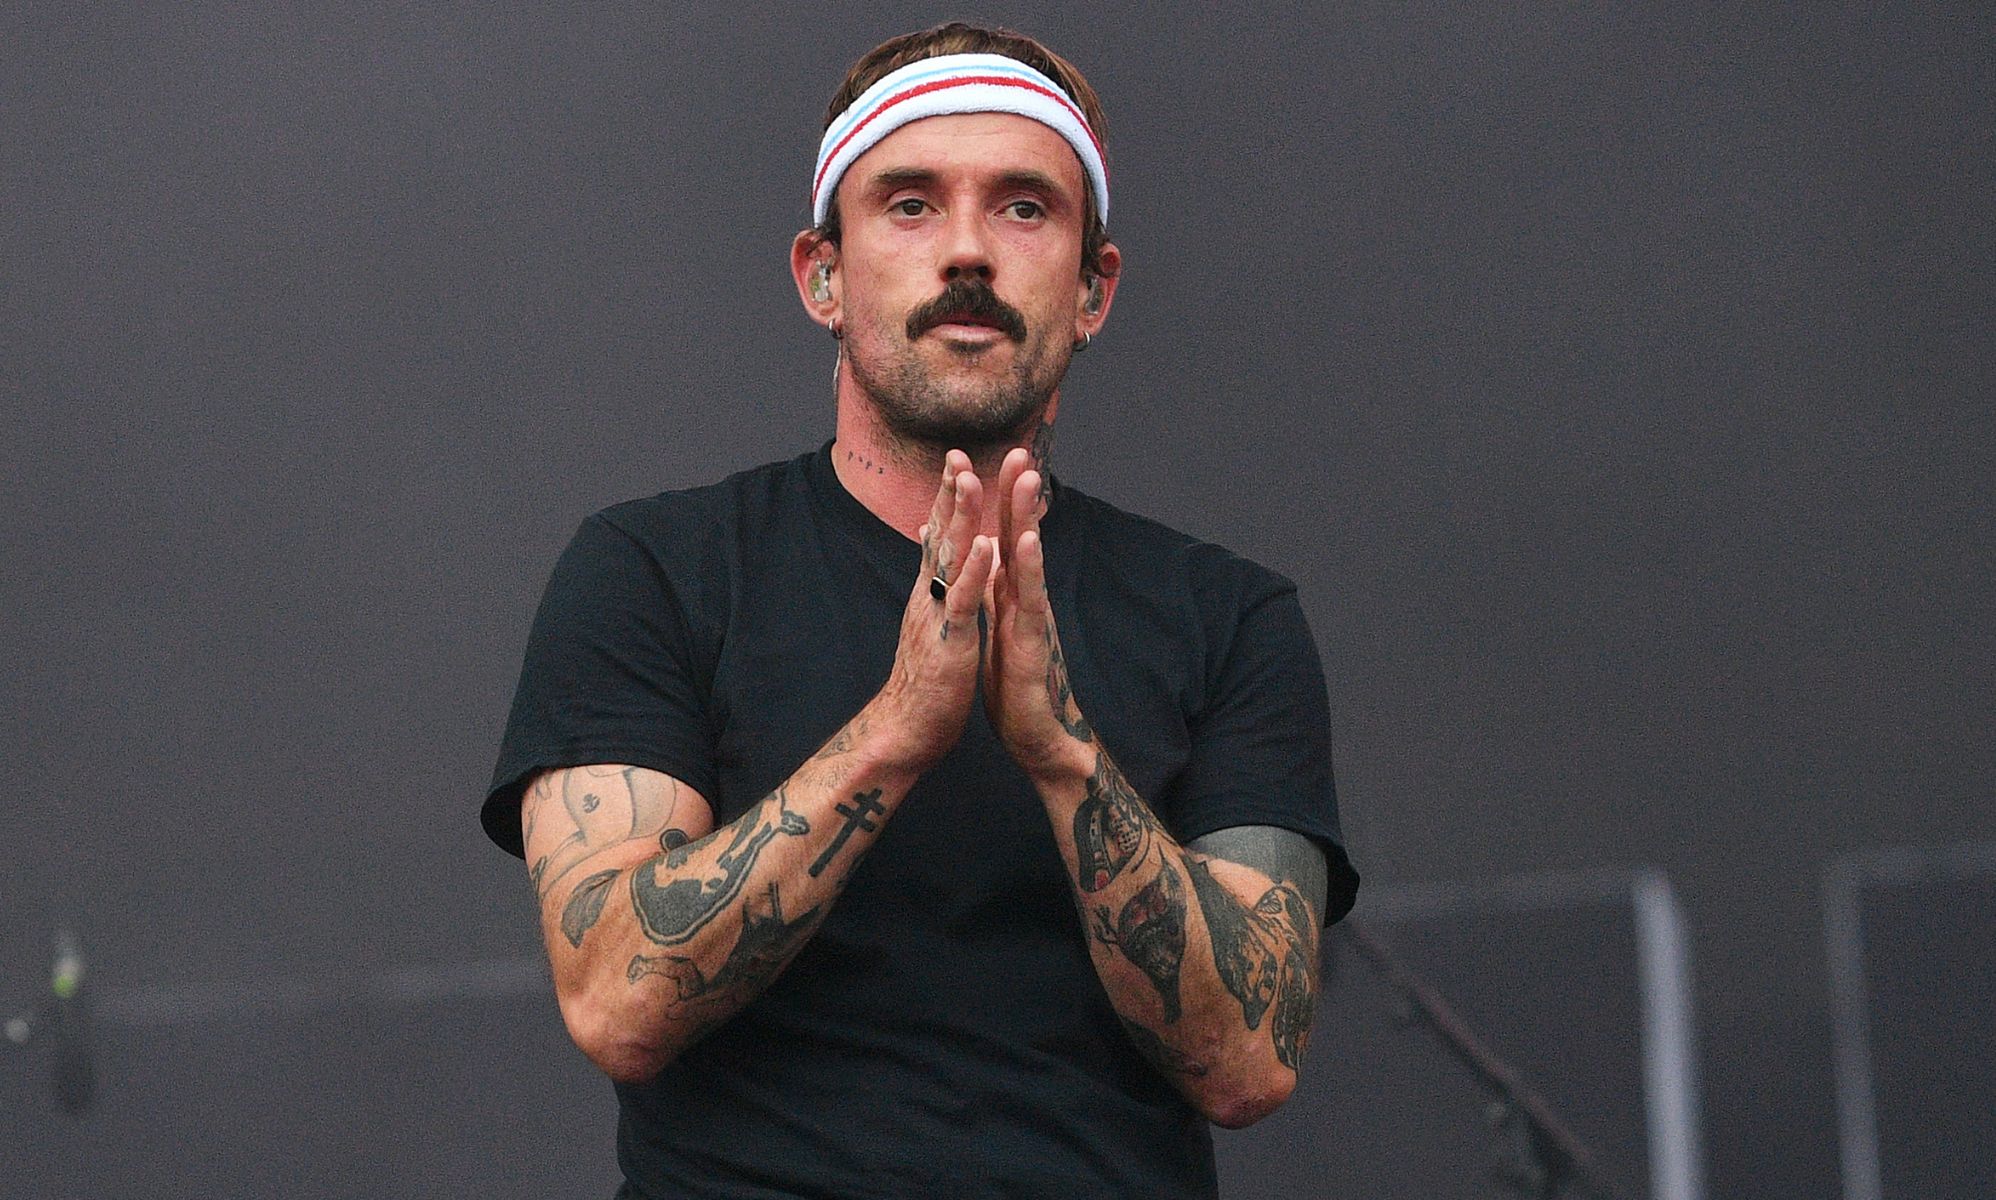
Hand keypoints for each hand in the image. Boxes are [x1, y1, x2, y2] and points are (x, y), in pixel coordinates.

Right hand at [872, 450, 995, 772]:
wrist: (905, 732)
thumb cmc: (923, 683)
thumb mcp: (928, 629)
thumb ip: (930, 595)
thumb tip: (927, 573)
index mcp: (930, 595)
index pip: (938, 537)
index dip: (946, 499)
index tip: (956, 461)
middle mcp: (929, 597)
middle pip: (940, 536)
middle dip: (951, 493)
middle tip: (957, 451)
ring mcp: (938, 617)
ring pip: (950, 559)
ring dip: (961, 518)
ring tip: (971, 480)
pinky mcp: (950, 642)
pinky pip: (963, 601)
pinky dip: (975, 571)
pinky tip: (987, 544)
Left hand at [985, 448, 1096, 781]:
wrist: (1038, 737)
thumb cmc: (1017, 687)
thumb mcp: (997, 630)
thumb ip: (993, 595)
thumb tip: (983, 564)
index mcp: (1012, 595)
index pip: (1006, 538)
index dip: (1002, 500)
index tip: (999, 459)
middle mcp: (1026, 599)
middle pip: (1022, 536)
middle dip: (1020, 493)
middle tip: (1021, 449)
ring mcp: (1033, 617)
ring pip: (1030, 558)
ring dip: (1028, 516)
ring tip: (1028, 479)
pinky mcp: (1034, 640)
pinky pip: (1030, 597)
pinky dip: (1030, 565)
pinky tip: (1028, 539)